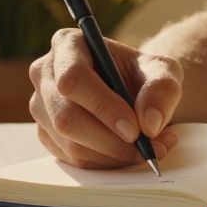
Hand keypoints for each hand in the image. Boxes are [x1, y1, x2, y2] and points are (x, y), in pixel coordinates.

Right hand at [29, 28, 181, 167]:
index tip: (134, 129)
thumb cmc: (143, 74)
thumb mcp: (164, 71)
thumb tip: (149, 123)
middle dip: (110, 140)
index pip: (73, 78)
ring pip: (69, 144)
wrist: (134, 89)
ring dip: (114, 155)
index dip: (102, 106)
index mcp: (68, 44)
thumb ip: (162, 89)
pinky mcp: (47, 134)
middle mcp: (45, 73)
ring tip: (152, 148)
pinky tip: (132, 152)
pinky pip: (73, 159)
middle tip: (147, 148)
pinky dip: (107, 163)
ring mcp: (41, 106)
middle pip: (65, 116)